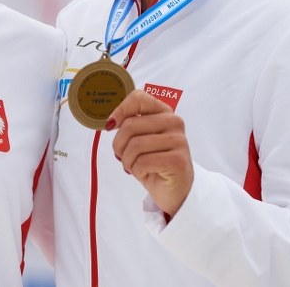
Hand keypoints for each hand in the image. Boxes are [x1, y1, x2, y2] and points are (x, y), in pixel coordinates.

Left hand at [106, 90, 193, 216]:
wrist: (174, 191)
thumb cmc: (153, 163)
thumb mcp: (140, 139)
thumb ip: (131, 124)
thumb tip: (111, 122)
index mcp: (164, 112)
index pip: (139, 98)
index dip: (120, 110)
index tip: (111, 126)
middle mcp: (174, 122)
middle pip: (130, 125)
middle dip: (119, 145)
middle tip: (122, 156)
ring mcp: (178, 141)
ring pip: (135, 145)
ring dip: (127, 161)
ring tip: (135, 166)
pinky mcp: (178, 160)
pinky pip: (143, 162)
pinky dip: (137, 171)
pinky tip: (146, 173)